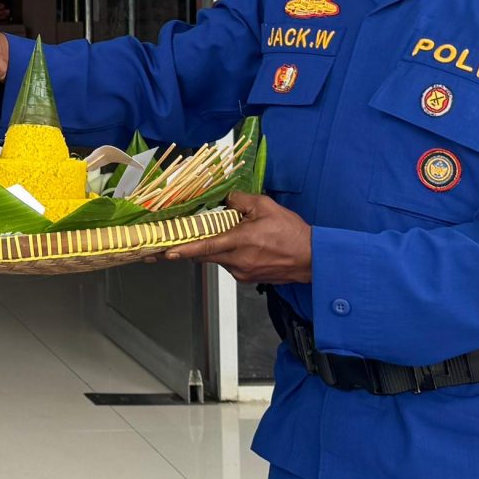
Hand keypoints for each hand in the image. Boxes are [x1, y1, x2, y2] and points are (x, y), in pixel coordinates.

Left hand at [167, 190, 313, 284]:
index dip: (183, 249)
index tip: (166, 251)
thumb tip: (225, 200)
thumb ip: (240, 200)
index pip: (204, 246)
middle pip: (204, 255)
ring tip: (233, 236)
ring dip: (216, 248)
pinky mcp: (247, 278)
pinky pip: (229, 265)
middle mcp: (238, 261)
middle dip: (191, 248)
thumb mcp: (266, 206)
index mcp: (240, 241)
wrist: (312, 259)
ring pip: (217, 259)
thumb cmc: (292, 233)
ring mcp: (242, 272)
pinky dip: (229, 255)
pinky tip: (244, 247)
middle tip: (180, 240)